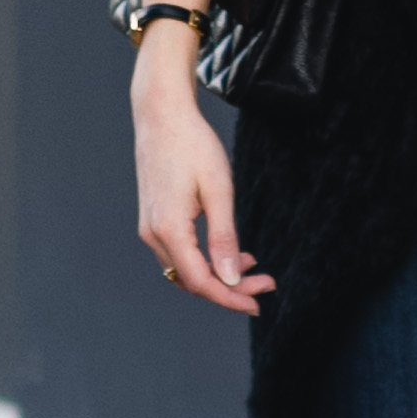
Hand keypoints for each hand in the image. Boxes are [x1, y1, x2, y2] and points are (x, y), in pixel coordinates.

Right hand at [132, 65, 275, 315]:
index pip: (201, 281)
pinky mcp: (154, 219)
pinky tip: (231, 251)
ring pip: (185, 269)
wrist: (161, 115)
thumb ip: (224, 237)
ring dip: (218, 274)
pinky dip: (205, 258)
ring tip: (253, 265)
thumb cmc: (193, 146)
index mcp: (168, 229)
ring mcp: (150, 227)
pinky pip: (180, 252)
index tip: (258, 302)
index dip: (230, 297)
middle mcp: (154, 234)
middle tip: (266, 284)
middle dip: (230, 288)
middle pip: (192, 280)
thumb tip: (230, 278)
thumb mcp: (218, 190)